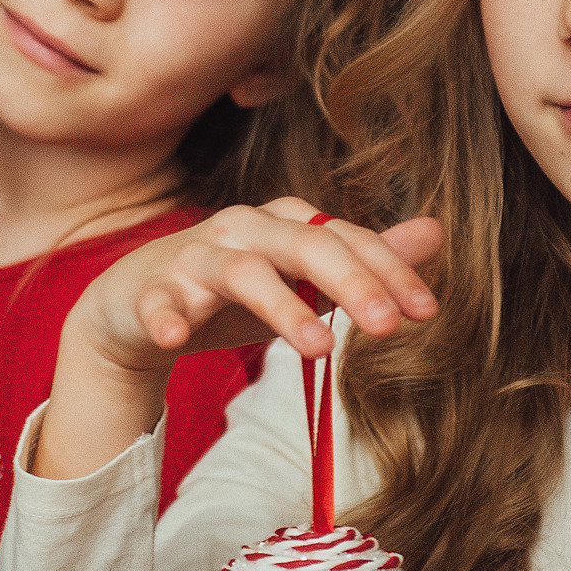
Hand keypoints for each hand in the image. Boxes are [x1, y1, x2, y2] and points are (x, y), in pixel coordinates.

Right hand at [34, 201, 441, 481]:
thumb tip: (435, 233)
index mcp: (286, 223)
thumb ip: (363, 260)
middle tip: (388, 327)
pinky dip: (168, 316)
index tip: (426, 312)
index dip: (389, 271)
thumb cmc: (231, 292)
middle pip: (304, 245)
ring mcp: (195, 258)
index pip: (347, 238)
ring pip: (242, 273)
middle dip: (351, 282)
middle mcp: (244, 229)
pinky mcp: (151, 292)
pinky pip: (160, 302)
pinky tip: (177, 338)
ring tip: (319, 347)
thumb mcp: (302, 279)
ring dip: (281, 307)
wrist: (135, 306)